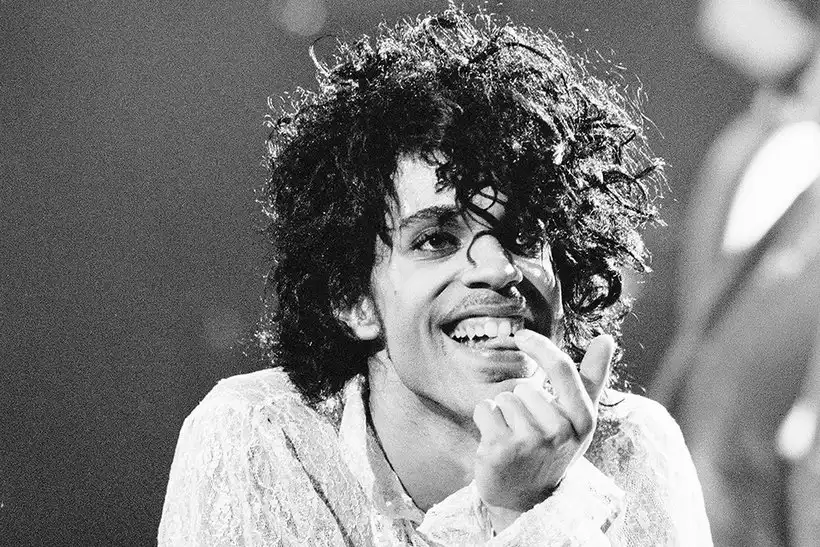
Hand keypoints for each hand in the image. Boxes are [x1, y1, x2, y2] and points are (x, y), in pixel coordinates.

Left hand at [472, 331, 613, 530]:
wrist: (525, 498)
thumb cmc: (553, 449)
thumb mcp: (579, 419)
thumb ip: (593, 377)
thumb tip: (607, 338)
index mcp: (583, 419)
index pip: (562, 369)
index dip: (540, 346)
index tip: (521, 335)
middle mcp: (560, 431)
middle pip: (525, 386)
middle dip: (520, 402)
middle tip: (528, 431)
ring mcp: (531, 441)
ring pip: (504, 398)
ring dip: (503, 413)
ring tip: (514, 437)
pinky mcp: (501, 448)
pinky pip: (486, 409)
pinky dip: (485, 419)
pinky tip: (496, 441)